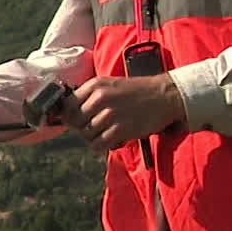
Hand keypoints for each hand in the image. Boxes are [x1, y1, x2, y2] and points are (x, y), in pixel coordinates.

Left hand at [65, 75, 185, 152]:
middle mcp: (100, 98)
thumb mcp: (109, 85)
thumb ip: (89, 97)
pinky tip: (111, 140)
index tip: (76, 121)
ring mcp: (110, 114)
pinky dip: (102, 146)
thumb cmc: (136, 92)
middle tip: (94, 129)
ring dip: (93, 138)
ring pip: (86, 134)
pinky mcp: (121, 129)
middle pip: (75, 122)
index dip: (69, 116)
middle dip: (81, 128)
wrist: (163, 96)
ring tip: (106, 133)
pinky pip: (99, 144)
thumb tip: (67, 115)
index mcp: (95, 85)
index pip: (67, 105)